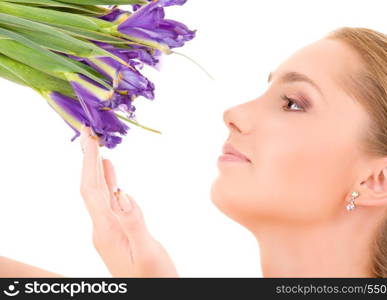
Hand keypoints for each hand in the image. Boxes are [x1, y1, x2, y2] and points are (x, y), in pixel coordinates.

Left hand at [79, 126, 177, 276]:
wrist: (154, 294)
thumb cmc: (154, 278)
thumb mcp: (146, 252)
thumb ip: (133, 222)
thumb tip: (121, 193)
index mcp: (107, 230)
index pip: (92, 190)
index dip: (89, 163)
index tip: (89, 140)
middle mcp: (103, 228)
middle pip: (90, 188)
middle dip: (87, 160)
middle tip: (88, 133)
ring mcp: (109, 229)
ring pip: (98, 192)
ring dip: (95, 169)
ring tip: (96, 146)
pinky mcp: (118, 230)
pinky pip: (109, 201)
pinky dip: (108, 183)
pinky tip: (111, 173)